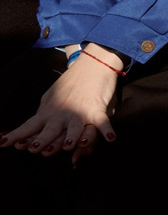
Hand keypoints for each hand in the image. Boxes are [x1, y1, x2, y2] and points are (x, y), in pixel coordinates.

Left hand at [0, 53, 117, 157]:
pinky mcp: (97, 110)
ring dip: (72, 137)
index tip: (2, 143)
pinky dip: (106, 130)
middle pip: (50, 130)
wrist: (90, 65)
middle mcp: (61, 114)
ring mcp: (79, 112)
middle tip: (35, 149)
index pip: (28, 126)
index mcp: (47, 111)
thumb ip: (43, 115)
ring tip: (71, 145)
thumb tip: (32, 130)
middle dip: (43, 140)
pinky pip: (101, 122)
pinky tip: (110, 138)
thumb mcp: (50, 98)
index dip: (16, 136)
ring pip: (75, 127)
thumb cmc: (70, 84)